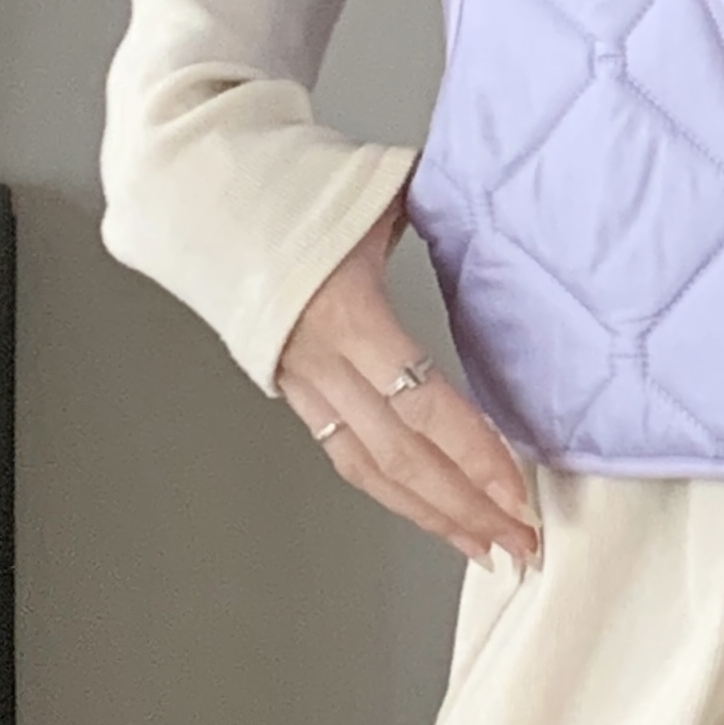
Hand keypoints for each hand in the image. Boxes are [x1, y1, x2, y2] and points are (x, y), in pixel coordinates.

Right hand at [274, 186, 542, 571]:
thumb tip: (509, 207)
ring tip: (483, 548)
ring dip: (430, 514)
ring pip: (368, 468)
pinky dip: (391, 487)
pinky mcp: (290, 385)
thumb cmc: (292, 177)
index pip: (420, 405)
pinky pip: (343, 451)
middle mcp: (320, 360)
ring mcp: (300, 379)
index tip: (518, 489)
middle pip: (399, 458)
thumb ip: (448, 205)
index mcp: (346, 314)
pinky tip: (427, 510)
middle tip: (521, 544)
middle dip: (463, 508)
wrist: (202, 186)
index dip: (472, 454)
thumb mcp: (380, 185)